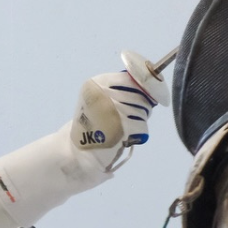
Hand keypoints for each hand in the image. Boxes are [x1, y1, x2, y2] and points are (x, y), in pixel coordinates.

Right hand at [71, 50, 169, 169]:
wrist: (78, 149)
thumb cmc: (92, 121)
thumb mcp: (98, 97)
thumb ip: (118, 88)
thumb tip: (150, 87)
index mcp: (96, 83)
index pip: (132, 79)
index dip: (144, 87)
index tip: (147, 95)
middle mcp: (104, 94)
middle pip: (141, 95)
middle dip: (143, 106)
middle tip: (134, 115)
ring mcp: (113, 111)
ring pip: (144, 110)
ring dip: (141, 119)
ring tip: (129, 125)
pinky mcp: (121, 128)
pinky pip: (143, 125)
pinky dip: (140, 132)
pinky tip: (130, 135)